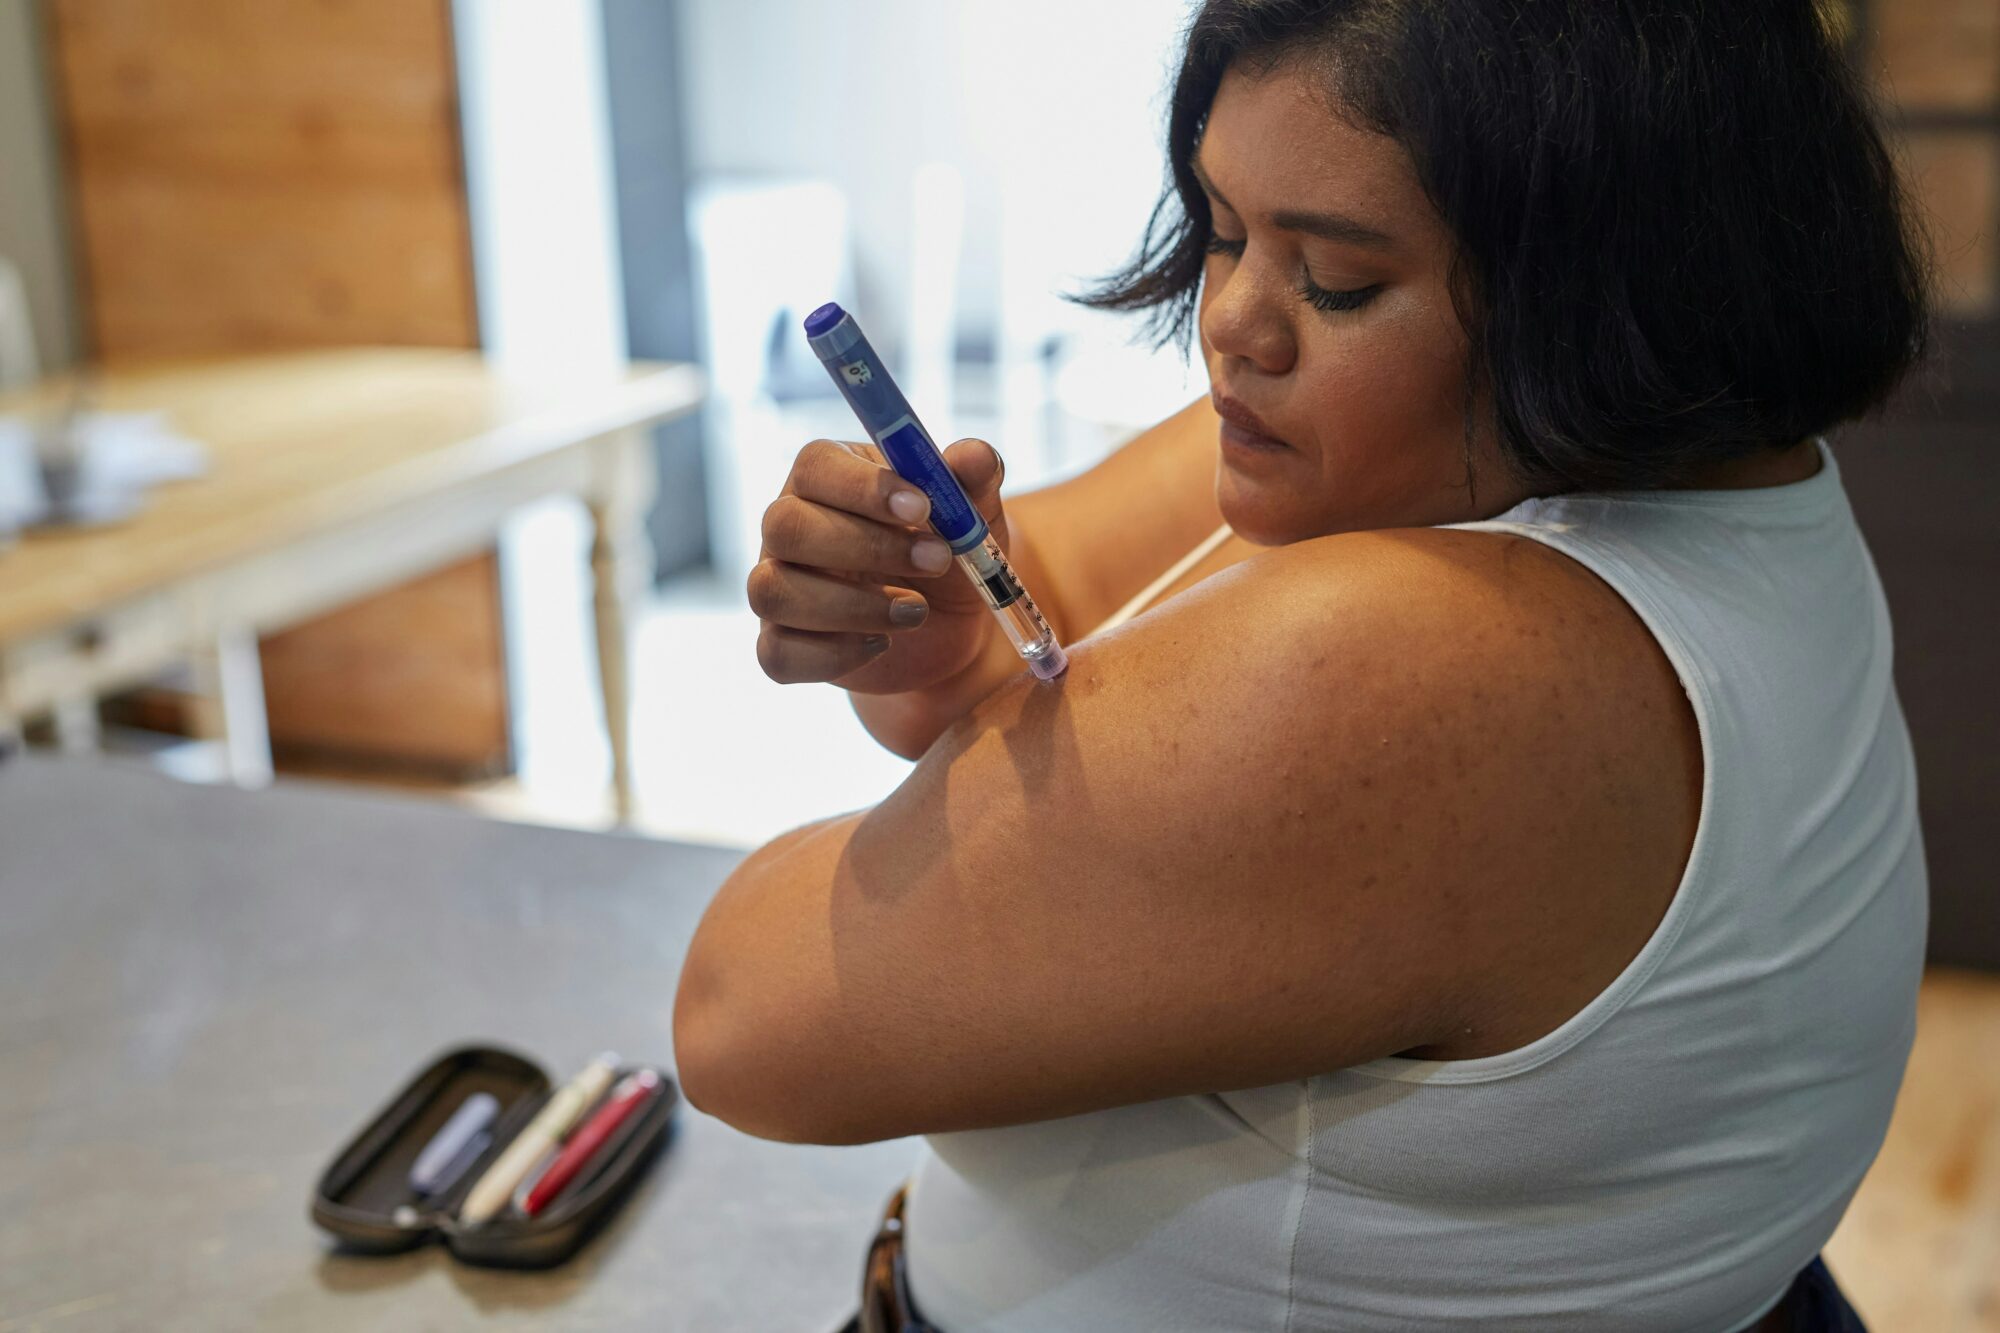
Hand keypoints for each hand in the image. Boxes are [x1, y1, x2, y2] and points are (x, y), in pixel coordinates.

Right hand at [750, 436, 1009, 691]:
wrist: (948, 623)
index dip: (862, 486)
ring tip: (917, 611)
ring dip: (852, 606)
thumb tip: (974, 457)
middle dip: (867, 547)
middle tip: (938, 560)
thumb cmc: (947, 548)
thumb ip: (974, 477)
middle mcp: (789, 528)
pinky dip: (835, 654)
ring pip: (773, 592)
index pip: (815, 466)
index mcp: (826, 478)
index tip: (922, 507)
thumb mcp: (972, 511)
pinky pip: (778, 654)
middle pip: (785, 527)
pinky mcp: (782, 644)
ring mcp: (778, 587)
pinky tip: (882, 644)